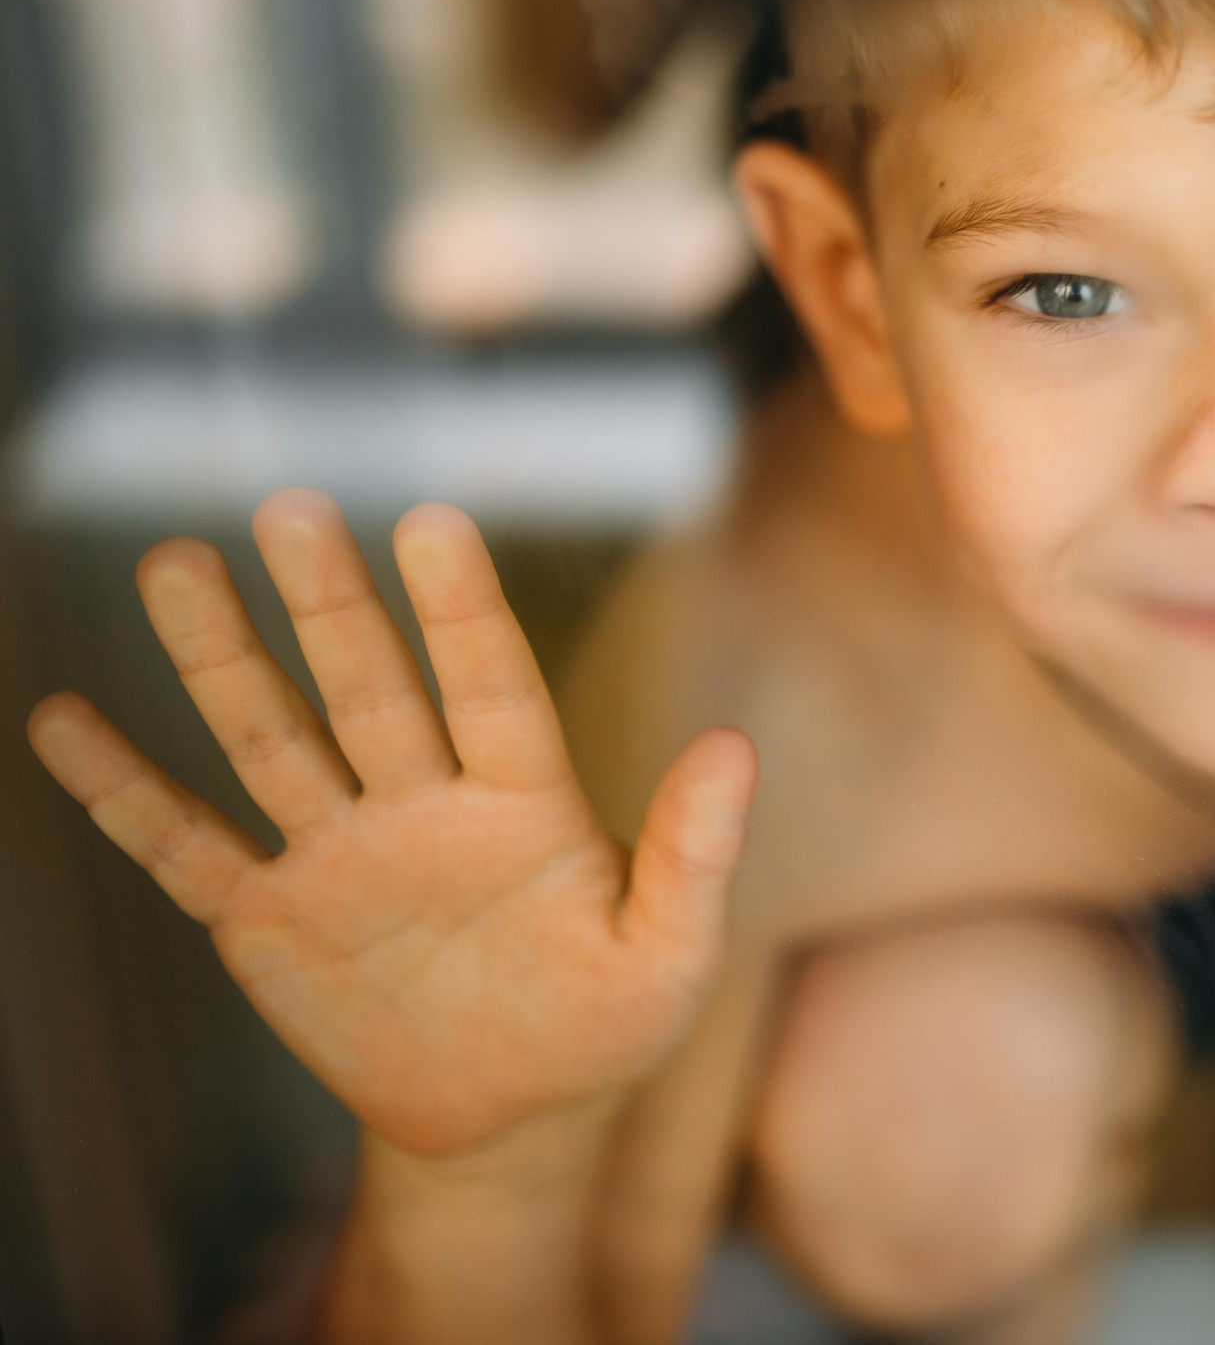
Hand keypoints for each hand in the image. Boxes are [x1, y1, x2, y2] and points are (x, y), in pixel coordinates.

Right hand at [25, 490, 756, 1158]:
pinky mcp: (268, 917)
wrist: (510, 1115)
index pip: (492, 689)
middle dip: (328, 606)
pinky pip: (186, 846)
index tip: (430, 522)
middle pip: (368, 690)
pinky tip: (62, 722)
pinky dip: (125, 793)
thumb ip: (694, 854)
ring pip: (270, 739)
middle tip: (288, 510)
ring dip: (220, 660)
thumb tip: (735, 744)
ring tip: (176, 564)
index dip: (462, 612)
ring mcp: (339, 853)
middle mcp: (423, 802)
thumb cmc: (605, 1024)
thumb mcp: (668, 959)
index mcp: (525, 802)